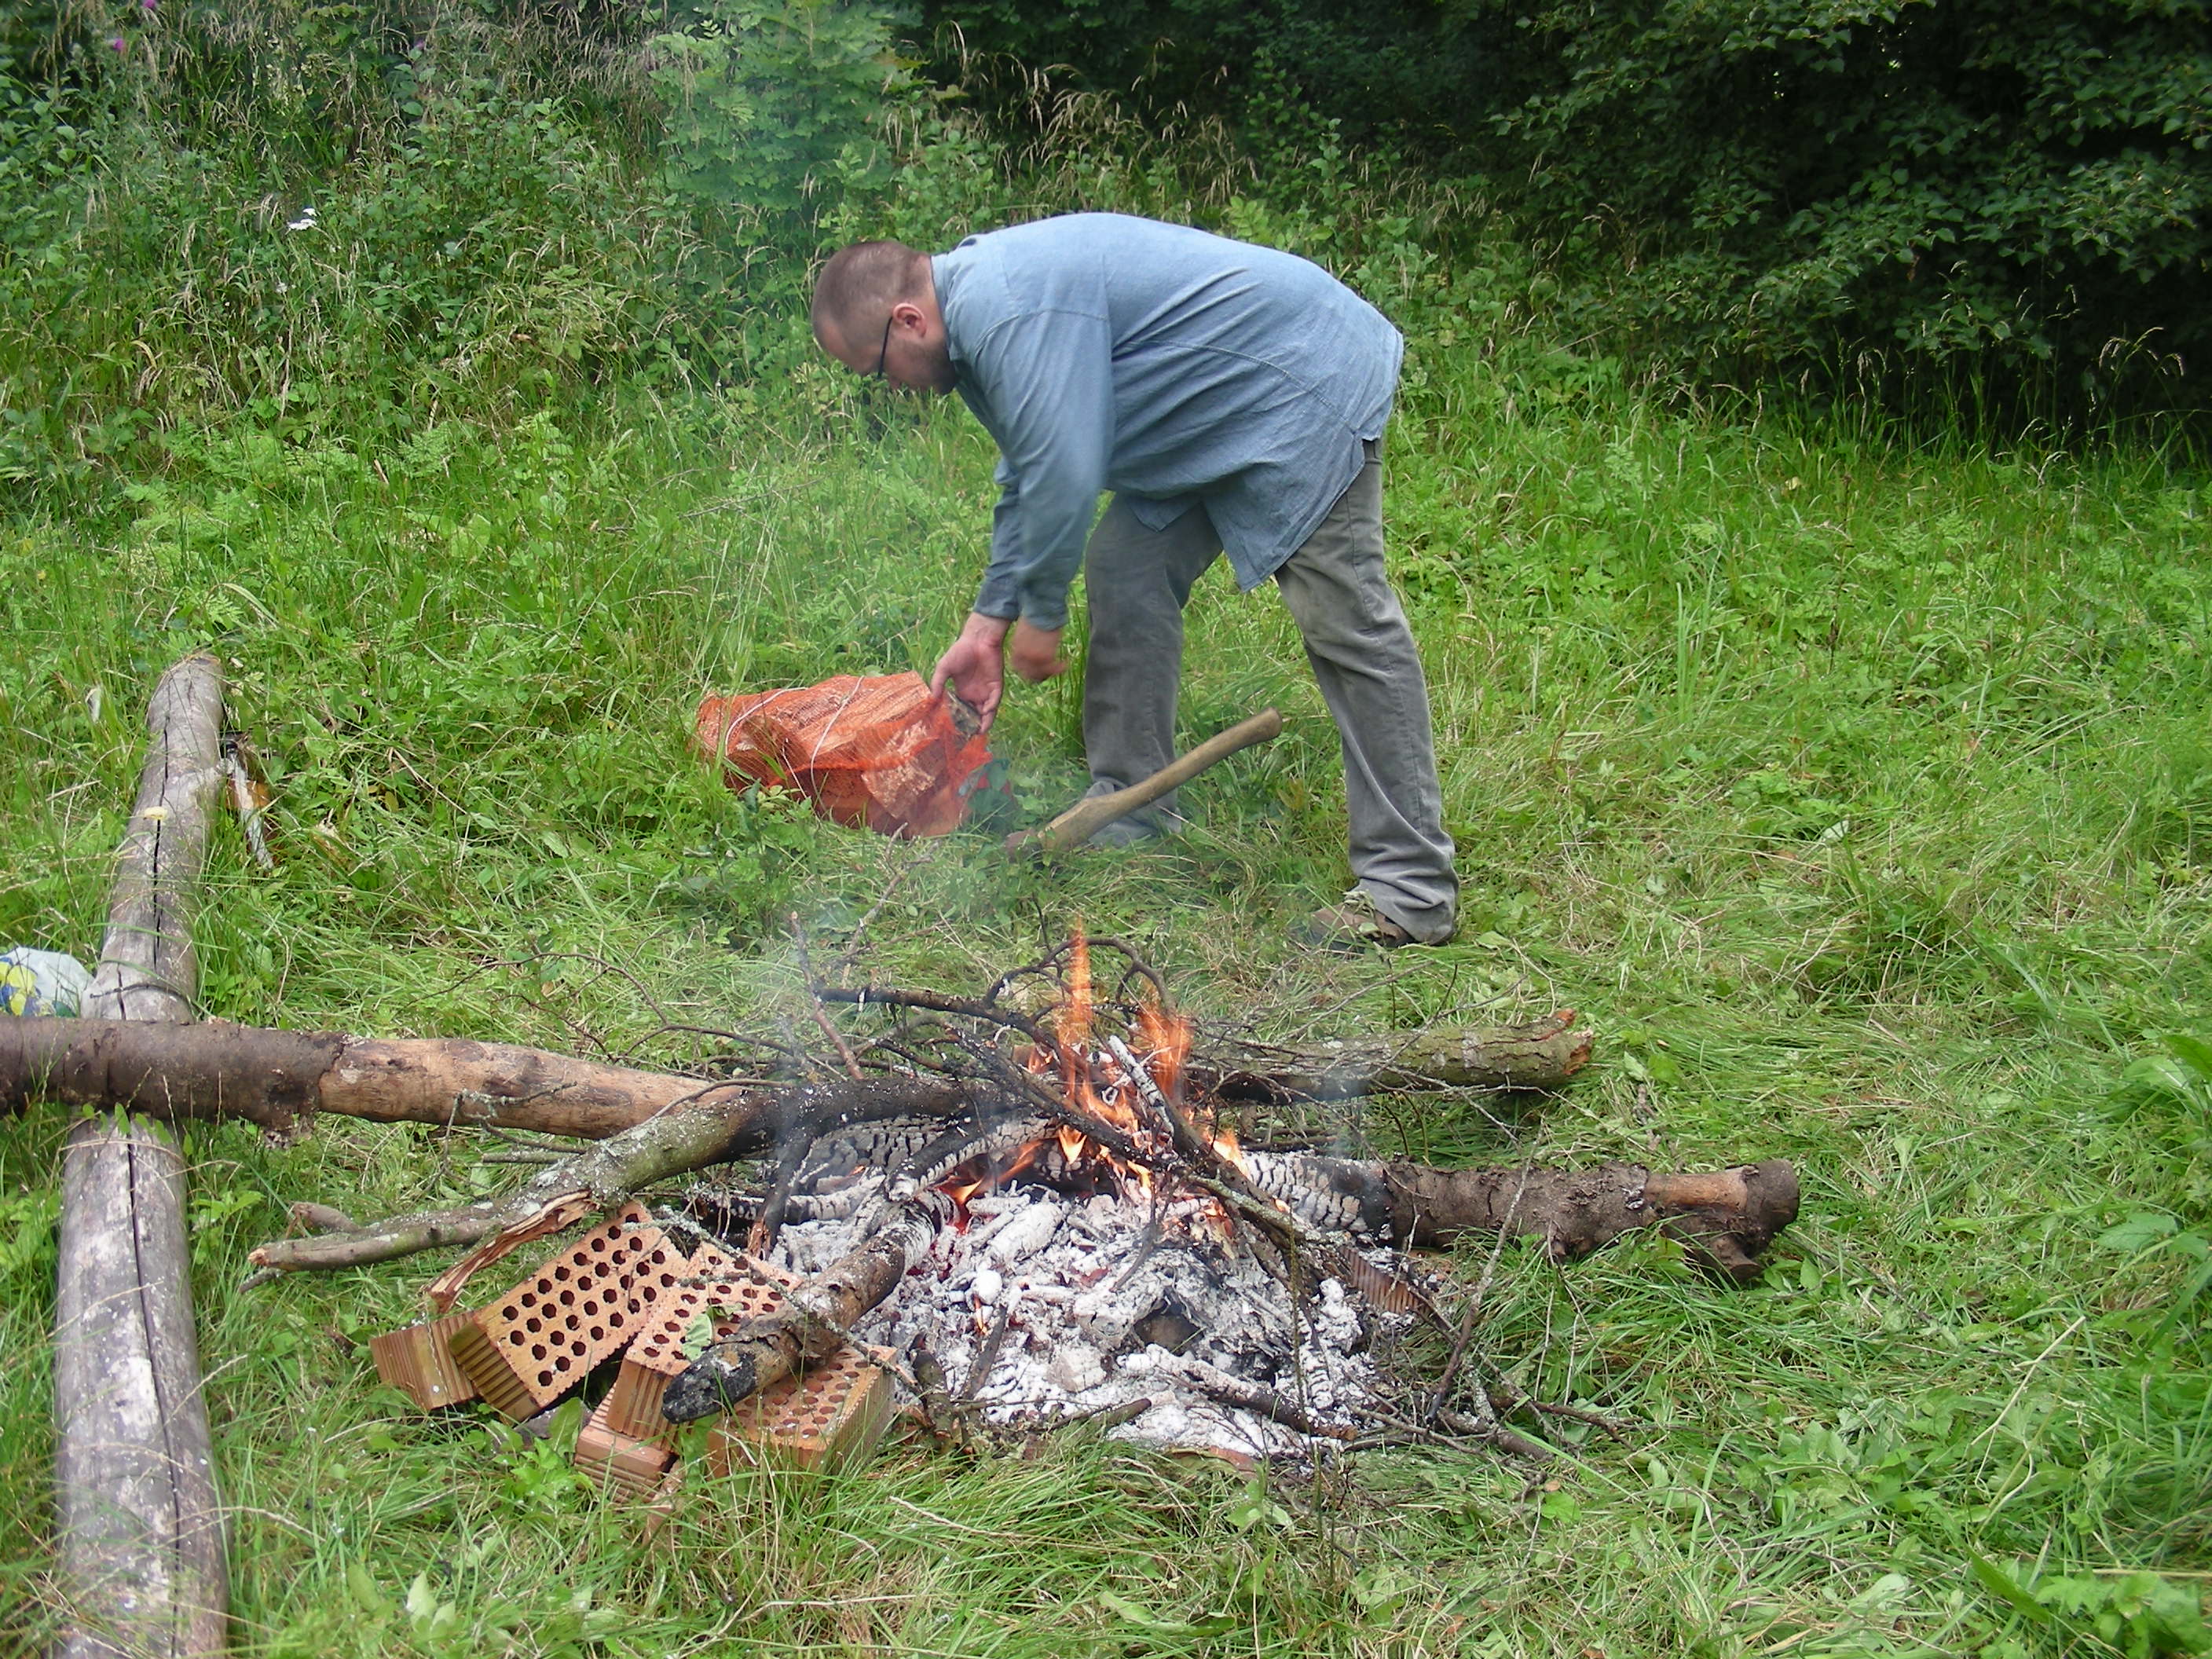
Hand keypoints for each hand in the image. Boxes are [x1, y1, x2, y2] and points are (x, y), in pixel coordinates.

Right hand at [930, 612, 1009, 729]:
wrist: (978, 639)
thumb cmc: (960, 651)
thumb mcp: (944, 668)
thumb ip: (938, 683)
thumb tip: (931, 699)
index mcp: (962, 692)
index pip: (961, 711)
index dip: (959, 720)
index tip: (953, 730)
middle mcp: (975, 694)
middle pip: (975, 715)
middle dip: (972, 725)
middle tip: (967, 736)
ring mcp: (986, 690)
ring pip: (987, 711)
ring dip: (984, 721)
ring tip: (979, 731)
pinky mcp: (996, 685)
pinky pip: (995, 700)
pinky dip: (991, 708)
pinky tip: (984, 713)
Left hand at [1008, 620, 1066, 683]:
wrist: (1040, 611)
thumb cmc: (1034, 617)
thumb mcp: (1023, 633)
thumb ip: (1024, 645)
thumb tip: (1031, 651)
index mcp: (1016, 650)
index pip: (1018, 668)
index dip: (1026, 670)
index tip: (1033, 669)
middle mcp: (1023, 657)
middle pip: (1029, 674)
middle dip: (1038, 675)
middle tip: (1047, 673)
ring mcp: (1034, 659)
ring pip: (1042, 674)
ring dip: (1051, 672)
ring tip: (1059, 668)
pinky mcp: (1046, 657)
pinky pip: (1053, 669)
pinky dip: (1060, 668)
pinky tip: (1065, 664)